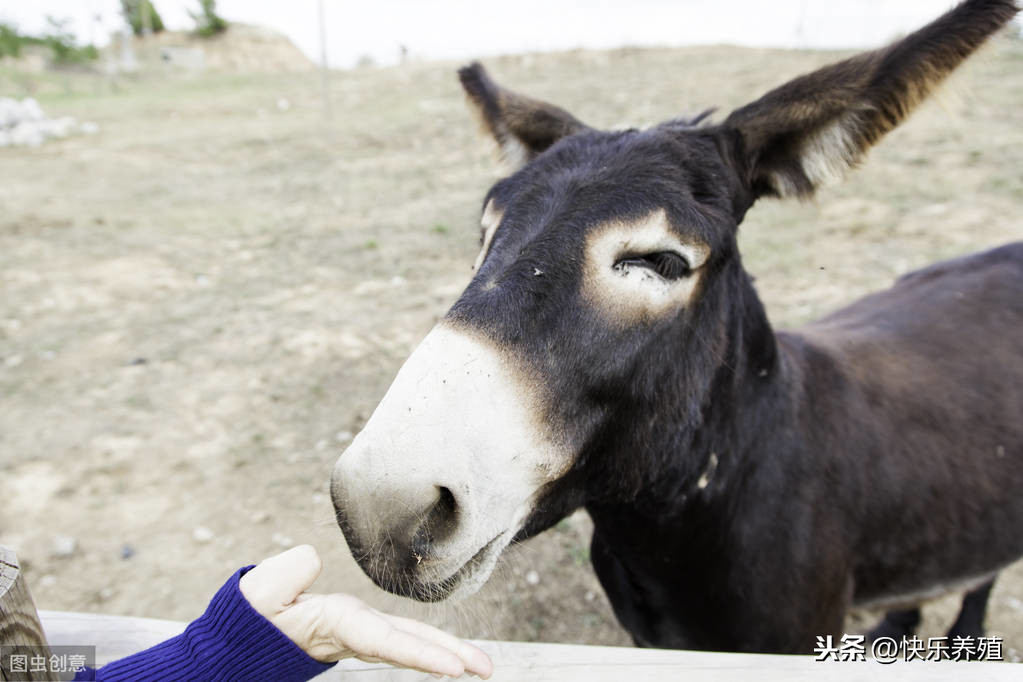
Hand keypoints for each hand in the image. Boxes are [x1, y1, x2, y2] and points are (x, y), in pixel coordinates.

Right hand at [239, 545, 492, 678]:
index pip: (382, 641)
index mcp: (333, 627)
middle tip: (487, 671)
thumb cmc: (247, 617)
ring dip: (446, 651)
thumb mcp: (258, 594)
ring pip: (408, 639)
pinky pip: (399, 632)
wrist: (240, 638)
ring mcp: (356, 631)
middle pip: (407, 644)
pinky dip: (426, 640)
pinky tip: (451, 652)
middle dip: (447, 658)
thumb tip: (311, 560)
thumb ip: (284, 576)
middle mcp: (352, 633)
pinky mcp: (356, 624)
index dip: (418, 654)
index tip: (454, 670)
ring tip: (482, 666)